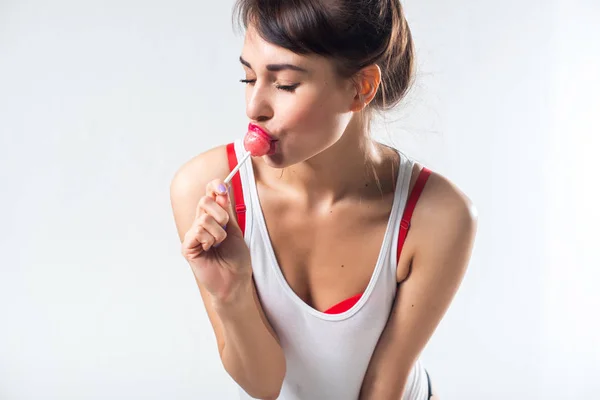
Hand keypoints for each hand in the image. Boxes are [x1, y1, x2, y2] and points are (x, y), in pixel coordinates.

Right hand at [181, 179, 251, 303]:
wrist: (235, 280)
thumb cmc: (237, 259)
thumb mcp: (235, 230)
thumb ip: (226, 211)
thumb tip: (222, 190)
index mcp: (213, 218)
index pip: (208, 195)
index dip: (214, 187)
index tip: (223, 187)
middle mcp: (200, 224)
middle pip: (204, 201)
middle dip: (221, 213)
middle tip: (226, 228)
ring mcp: (192, 235)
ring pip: (204, 218)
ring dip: (219, 232)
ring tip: (219, 244)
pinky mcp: (187, 247)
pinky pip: (197, 231)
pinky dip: (209, 240)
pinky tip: (210, 250)